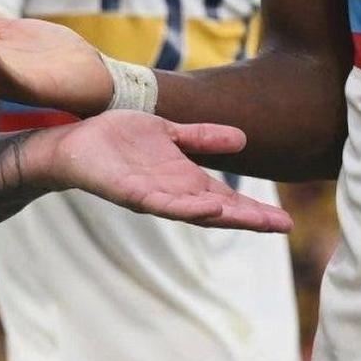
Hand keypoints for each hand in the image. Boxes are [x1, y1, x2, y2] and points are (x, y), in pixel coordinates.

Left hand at [33, 112, 290, 232]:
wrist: (75, 141)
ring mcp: (153, 196)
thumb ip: (201, 138)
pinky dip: (183, 208)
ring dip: (221, 216)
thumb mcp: (168, 133)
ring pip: (192, 212)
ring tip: (249, 218)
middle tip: (282, 226)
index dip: (254, 211)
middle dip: (248, 219)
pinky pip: (160, 204)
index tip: (286, 221)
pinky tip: (205, 207)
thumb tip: (241, 139)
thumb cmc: (118, 140)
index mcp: (184, 181)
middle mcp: (173, 194)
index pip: (227, 200)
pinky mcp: (130, 193)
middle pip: (218, 212)